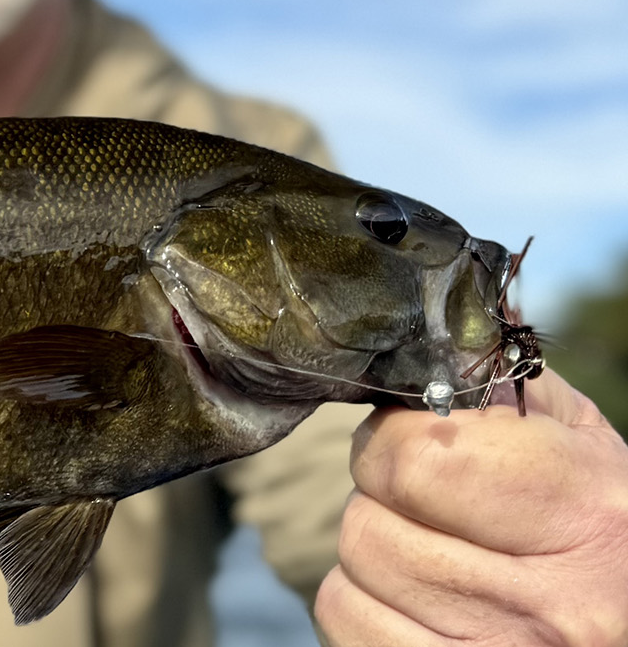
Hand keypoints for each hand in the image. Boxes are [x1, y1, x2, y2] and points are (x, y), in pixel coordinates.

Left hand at [316, 371, 627, 645]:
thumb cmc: (601, 519)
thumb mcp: (580, 442)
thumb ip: (497, 385)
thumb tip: (421, 332)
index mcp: (584, 513)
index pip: (411, 462)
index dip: (390, 440)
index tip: (411, 439)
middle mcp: (553, 604)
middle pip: (368, 527)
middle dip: (379, 502)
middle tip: (426, 504)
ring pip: (349, 581)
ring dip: (375, 556)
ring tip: (433, 551)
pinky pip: (347, 628)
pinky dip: (363, 607)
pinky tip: (418, 600)